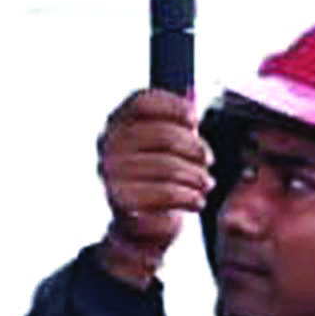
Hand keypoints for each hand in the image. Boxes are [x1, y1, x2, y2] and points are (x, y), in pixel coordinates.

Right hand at [96, 87, 212, 282]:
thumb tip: (191, 90)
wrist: (139, 225)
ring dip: (197, 177)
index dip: (174, 106)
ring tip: (205, 184)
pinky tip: (196, 200)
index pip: (143, 101)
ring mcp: (109, 173)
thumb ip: (175, 119)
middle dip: (195, 148)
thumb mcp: (166, 145)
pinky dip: (189, 197)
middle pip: (164, 134)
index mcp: (116, 123)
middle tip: (208, 161)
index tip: (194, 120)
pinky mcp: (119, 200)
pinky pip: (165, 193)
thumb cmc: (157, 178)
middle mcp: (106, 144)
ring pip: (169, 166)